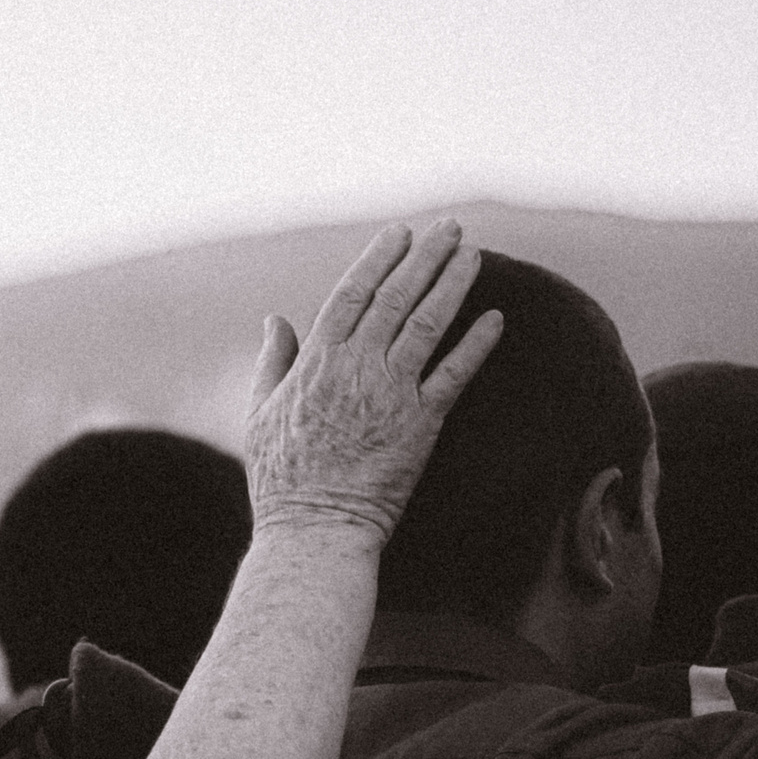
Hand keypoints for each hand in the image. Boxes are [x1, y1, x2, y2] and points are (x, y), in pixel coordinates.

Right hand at [244, 219, 502, 544]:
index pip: (352, 293)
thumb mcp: (261, 414)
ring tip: (473, 254)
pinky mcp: (422, 425)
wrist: (315, 531)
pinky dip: (476, 344)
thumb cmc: (282, 481)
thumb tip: (276, 320)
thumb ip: (272, 363)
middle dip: (425, 257)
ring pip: (428, 324)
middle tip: (449, 227)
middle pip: (396, 297)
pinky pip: (455, 375)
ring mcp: (391, 394)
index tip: (399, 233)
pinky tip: (496, 317)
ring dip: (453, 285)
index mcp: (316, 361)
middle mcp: (356, 367)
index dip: (378, 258)